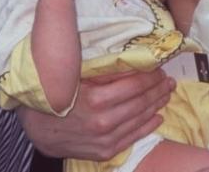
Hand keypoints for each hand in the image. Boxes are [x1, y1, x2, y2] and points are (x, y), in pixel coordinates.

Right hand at [17, 69, 173, 160]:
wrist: (39, 128)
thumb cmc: (57, 95)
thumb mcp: (77, 75)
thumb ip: (104, 69)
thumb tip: (133, 58)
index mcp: (96, 98)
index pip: (135, 84)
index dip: (151, 75)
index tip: (159, 68)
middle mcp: (103, 121)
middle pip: (141, 101)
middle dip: (158, 89)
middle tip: (168, 80)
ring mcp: (105, 138)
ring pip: (140, 118)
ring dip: (156, 105)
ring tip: (166, 94)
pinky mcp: (105, 151)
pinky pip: (133, 137)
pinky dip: (148, 126)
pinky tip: (157, 116)